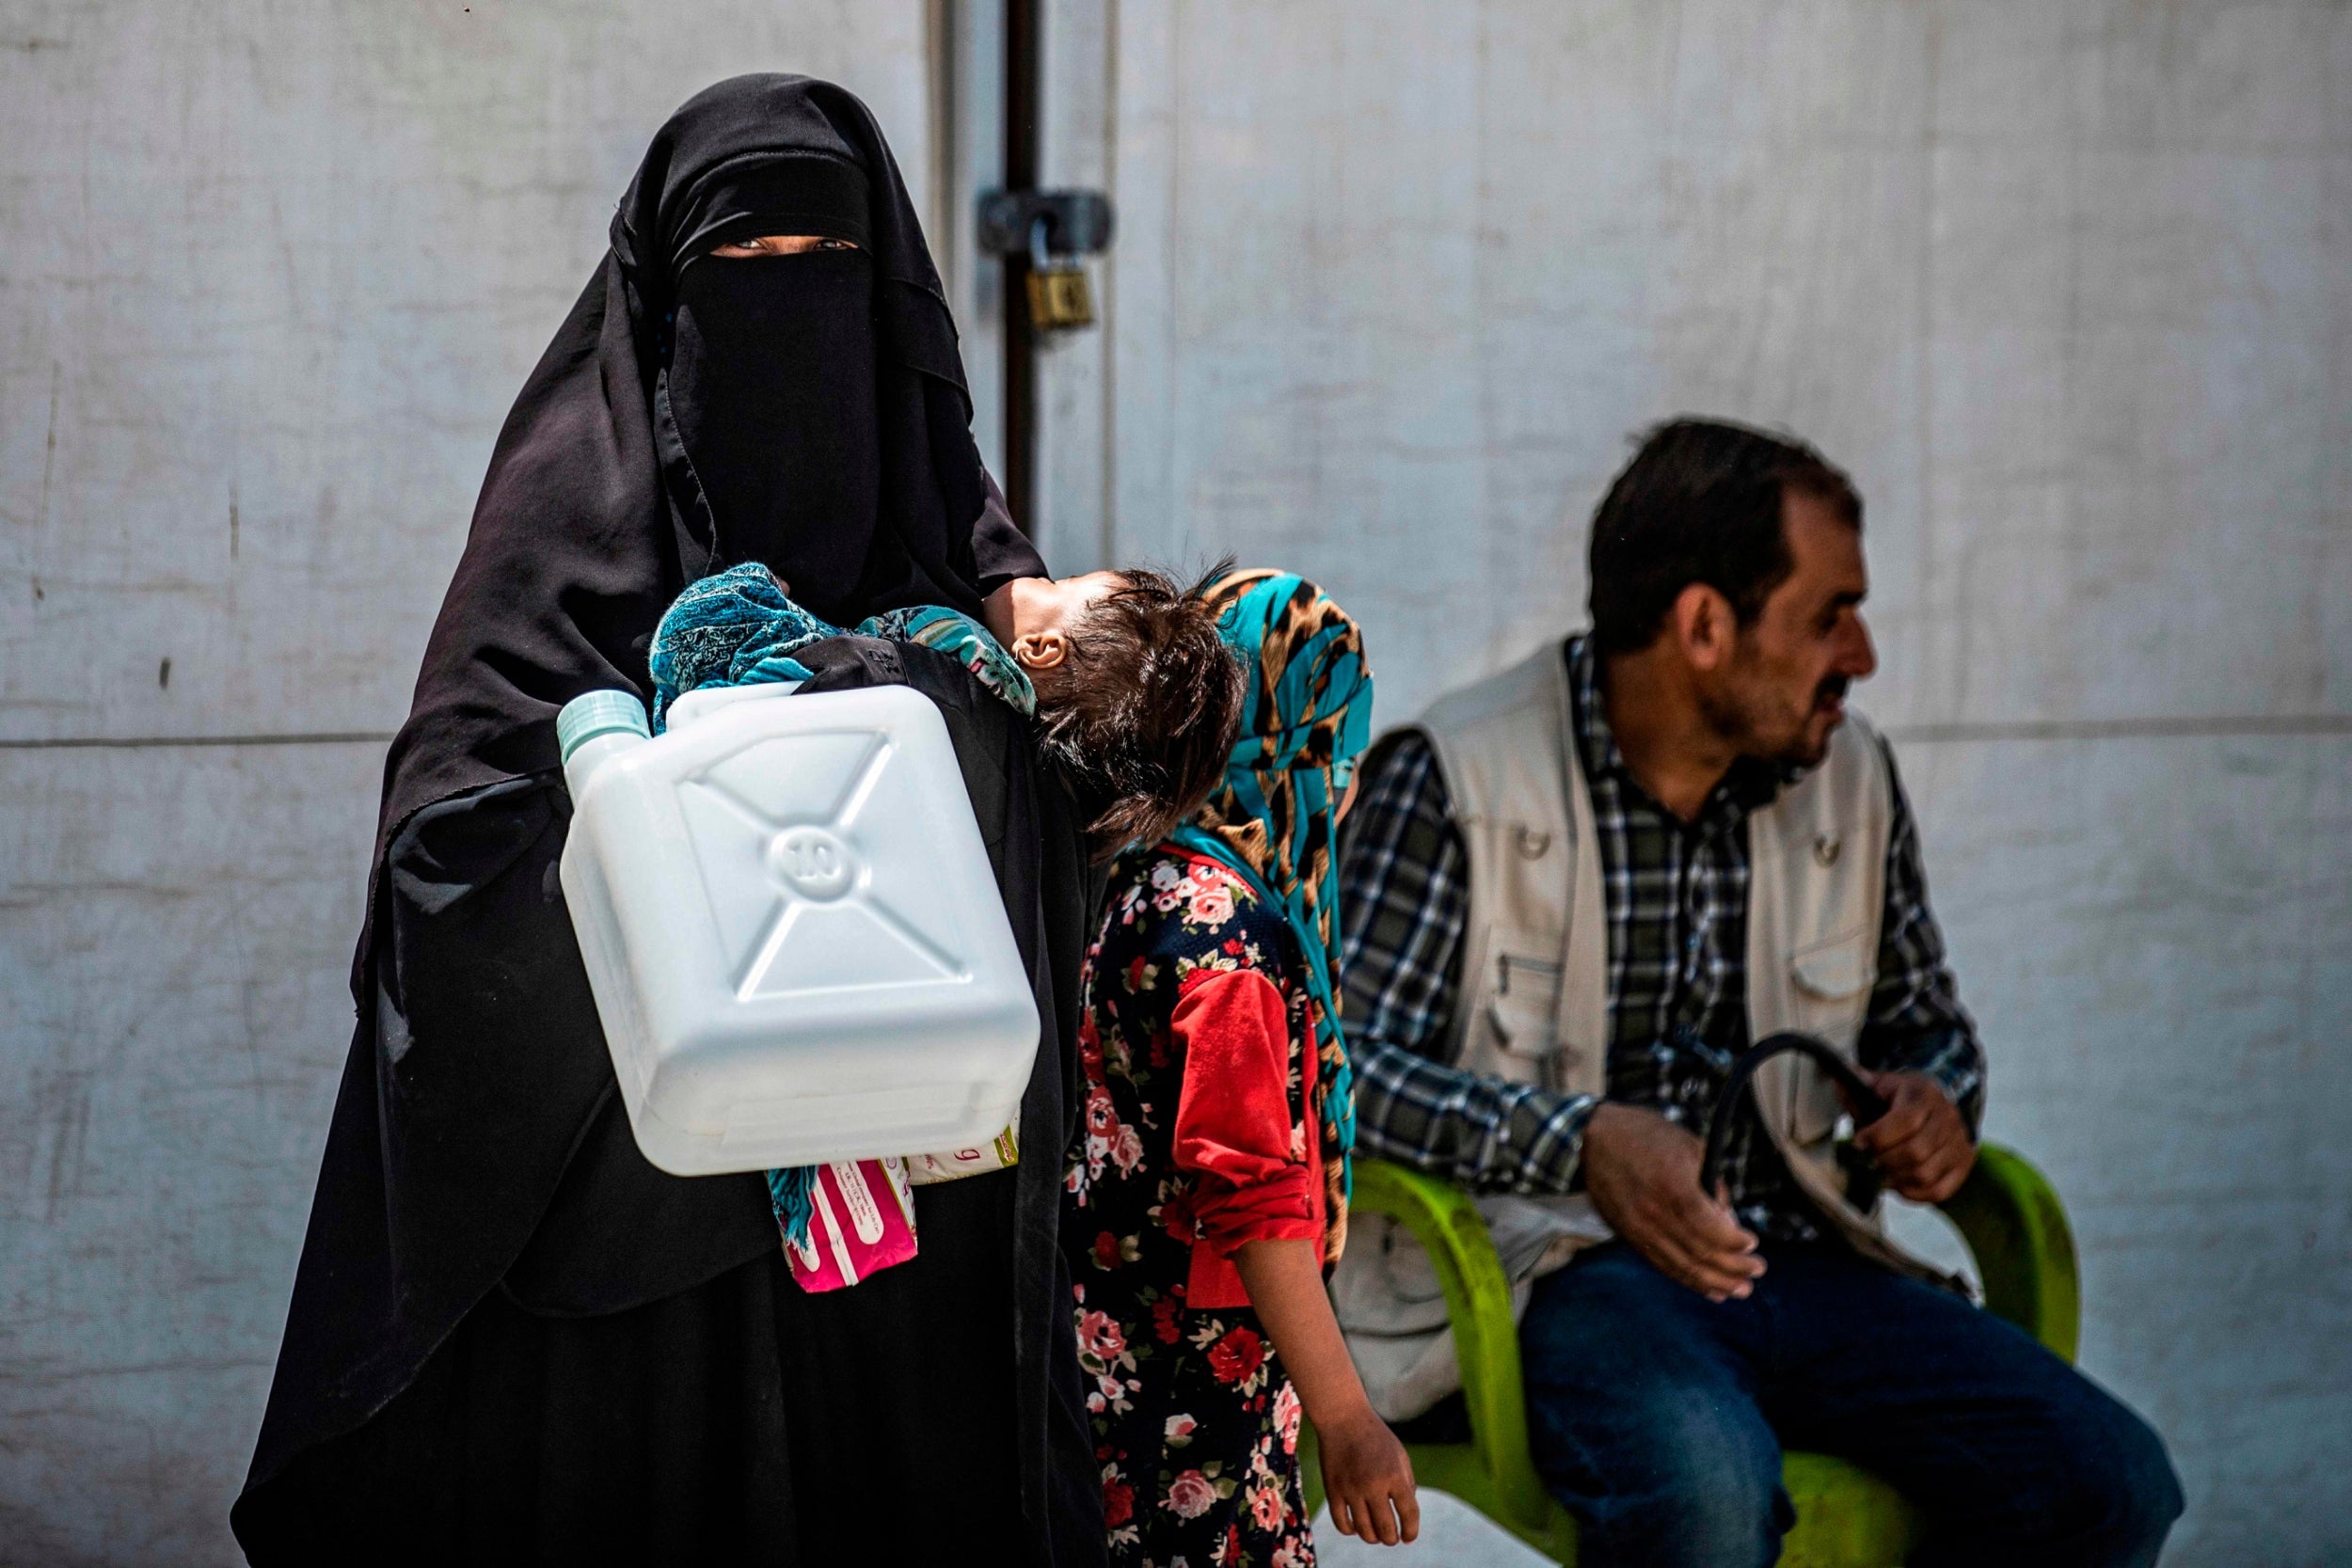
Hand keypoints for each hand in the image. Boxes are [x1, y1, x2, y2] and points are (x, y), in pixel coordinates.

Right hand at [1317, 1404, 1419, 1545]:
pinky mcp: (1333, 1490)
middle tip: (1392, 1538)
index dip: (1411, 1531)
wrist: (1343, 1418)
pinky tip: (1356, 1527)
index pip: (1409, 1515)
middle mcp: (1373, 1485)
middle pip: (1386, 1529)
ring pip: (1364, 1531)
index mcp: (1395, 1476)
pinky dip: (1351, 1531)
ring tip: (1376, 1535)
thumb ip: (1406, 1485)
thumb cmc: (1375, 1437)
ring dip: (1373, 1538)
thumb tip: (1407, 1516)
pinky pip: (1342, 1523)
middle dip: (1391, 1539)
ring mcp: (1351, 1489)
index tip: (1408, 1537)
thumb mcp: (1400, 1456)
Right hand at [1582, 1102, 1764, 1300]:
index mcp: (1672, 1185)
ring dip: (1715, 1282)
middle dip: (1733, 1267)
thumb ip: (1713, 1185)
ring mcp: (1639, 1228)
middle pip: (1699, 1252)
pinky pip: (1663, 1265)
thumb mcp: (1691, 1147)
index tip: (1753, 1243)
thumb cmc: (1647, 1136)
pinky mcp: (1630, 1236)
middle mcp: (1654, 1212)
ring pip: (1682, 1266)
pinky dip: (1688, 1281)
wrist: (1595, 1139)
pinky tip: (1711, 1290)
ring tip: (1740, 1289)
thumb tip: (1729, 1222)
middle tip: (1757, 1270)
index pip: (1710, 1228)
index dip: (1735, 1242)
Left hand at [1851, 1070, 1974, 1202]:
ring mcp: (1958, 1143)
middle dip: (1884, 1160)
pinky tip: (1897, 1182)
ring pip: (1925, 1174)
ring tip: (1880, 1171)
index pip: (1906, 1120)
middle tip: (1868, 1160)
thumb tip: (1838, 1078)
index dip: (1878, 1136)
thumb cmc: (1899, 1098)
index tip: (1859, 1142)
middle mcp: (1947, 1118)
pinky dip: (1912, 1193)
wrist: (1935, 1105)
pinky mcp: (1963, 1165)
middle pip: (1916, 1151)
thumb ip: (1858, 1086)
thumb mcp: (1880, 1085)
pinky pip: (1938, 1191)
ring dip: (1895, 1178)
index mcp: (1924, 1094)